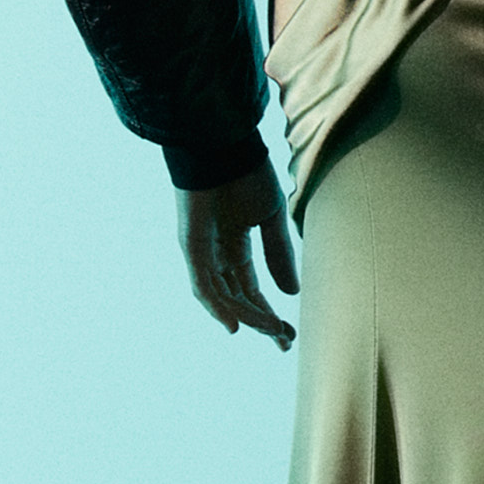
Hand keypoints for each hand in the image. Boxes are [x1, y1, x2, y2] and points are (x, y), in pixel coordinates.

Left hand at [178, 162, 297, 346]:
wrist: (223, 143)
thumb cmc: (246, 172)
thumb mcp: (271, 218)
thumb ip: (279, 255)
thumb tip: (291, 293)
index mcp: (235, 247)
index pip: (251, 290)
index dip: (269, 313)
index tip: (288, 334)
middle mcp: (216, 255)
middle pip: (238, 299)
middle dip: (261, 321)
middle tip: (284, 340)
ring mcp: (202, 252)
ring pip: (223, 297)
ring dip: (247, 316)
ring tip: (272, 330)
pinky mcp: (191, 245)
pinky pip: (202, 284)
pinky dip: (216, 306)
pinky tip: (234, 325)